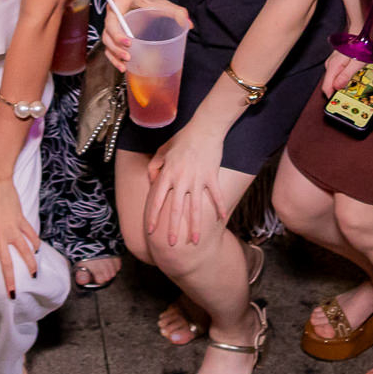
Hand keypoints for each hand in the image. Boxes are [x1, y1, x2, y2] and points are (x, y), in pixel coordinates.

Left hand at [0, 174, 40, 296]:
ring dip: (30, 264)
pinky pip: (30, 234)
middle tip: (13, 295)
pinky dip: (35, 243)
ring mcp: (12, 228)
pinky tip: (36, 250)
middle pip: (6, 264)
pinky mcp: (21, 220)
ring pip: (24, 251)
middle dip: (10, 282)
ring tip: (34, 275)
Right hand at [87, 0, 190, 71]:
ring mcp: (112, 27)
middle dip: (116, 38)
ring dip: (114, 52)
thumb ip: (175, 11)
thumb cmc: (149, 2)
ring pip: (107, 41)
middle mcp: (113, 13)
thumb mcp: (162, 4)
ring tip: (125, 61)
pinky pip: (110, 49)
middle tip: (128, 46)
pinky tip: (122, 68)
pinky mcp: (114, 38)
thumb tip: (188, 24)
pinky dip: (113, 58)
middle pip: (109, 27)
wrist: (141, 5)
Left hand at [143, 122, 226, 246]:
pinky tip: (221, 220)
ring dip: (195, 226)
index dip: (153, 216)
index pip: (157, 200)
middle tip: (171, 245)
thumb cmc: (182, 138)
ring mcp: (197, 179)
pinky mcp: (211, 176)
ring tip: (195, 242)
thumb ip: (154, 167)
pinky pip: (216, 195)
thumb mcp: (162, 150)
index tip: (151, 231)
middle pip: (176, 209)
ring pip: (195, 208)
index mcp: (167, 174)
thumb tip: (152, 182)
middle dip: (173, 229)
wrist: (204, 128)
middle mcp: (181, 179)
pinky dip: (219, 207)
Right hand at [320, 48, 362, 97]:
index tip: (339, 102)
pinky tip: (351, 76)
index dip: (332, 97)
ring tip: (353, 84)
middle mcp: (330, 65)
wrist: (358, 32)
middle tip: (350, 94)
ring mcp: (332, 63)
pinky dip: (342, 77)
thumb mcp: (357, 63)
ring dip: (341, 84)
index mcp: (333, 66)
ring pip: (333, 80)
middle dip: (338, 91)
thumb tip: (338, 87)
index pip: (326, 88)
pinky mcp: (335, 61)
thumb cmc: (359, 45)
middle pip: (330, 85)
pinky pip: (336, 74)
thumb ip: (346, 75)